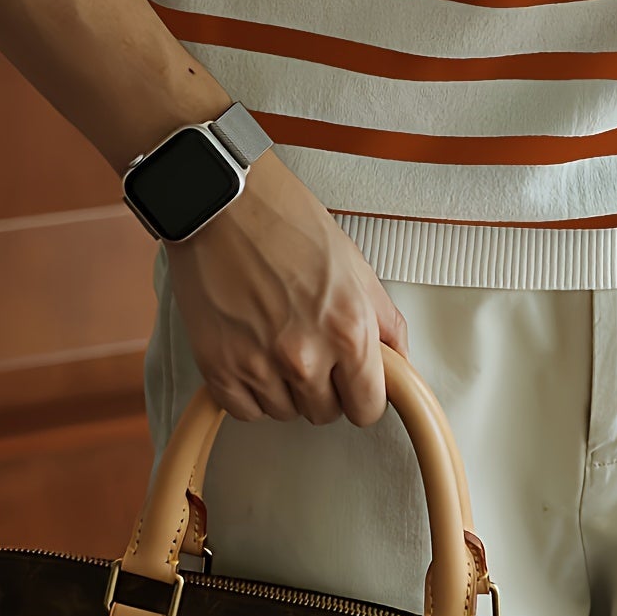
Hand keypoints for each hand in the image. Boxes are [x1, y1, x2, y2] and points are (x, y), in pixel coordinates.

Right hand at [164, 150, 408, 427]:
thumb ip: (383, 320)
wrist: (223, 202)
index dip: (363, 394)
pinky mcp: (218, 367)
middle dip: (324, 386)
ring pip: (285, 413)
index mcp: (348, 329)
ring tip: (277, 338)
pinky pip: (245, 410)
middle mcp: (305, 355)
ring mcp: (258, 365)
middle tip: (311, 344)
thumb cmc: (287, 220)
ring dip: (285, 387)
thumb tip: (398, 361)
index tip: (355, 382)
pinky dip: (250, 390)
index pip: (368, 408)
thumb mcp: (355, 264)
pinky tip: (252, 352)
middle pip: (326, 413)